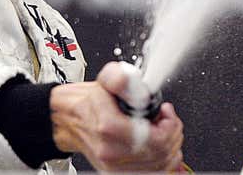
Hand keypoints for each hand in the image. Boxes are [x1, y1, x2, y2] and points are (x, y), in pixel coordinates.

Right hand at [50, 62, 183, 171]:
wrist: (69, 117)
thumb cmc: (88, 100)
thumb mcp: (105, 79)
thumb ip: (121, 78)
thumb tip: (134, 86)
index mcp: (109, 127)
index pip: (155, 139)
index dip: (170, 125)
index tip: (166, 113)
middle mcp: (110, 151)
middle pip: (160, 154)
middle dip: (172, 134)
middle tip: (168, 120)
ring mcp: (113, 165)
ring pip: (159, 167)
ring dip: (169, 148)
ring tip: (163, 131)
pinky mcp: (115, 173)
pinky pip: (149, 173)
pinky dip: (162, 162)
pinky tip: (161, 148)